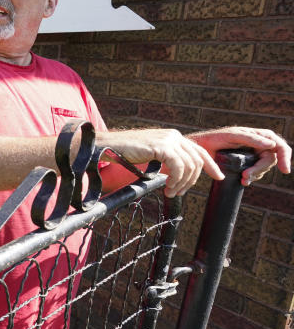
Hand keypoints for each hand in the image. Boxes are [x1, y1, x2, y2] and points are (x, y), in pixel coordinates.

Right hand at [99, 129, 220, 196]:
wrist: (108, 147)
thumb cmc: (125, 153)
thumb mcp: (151, 154)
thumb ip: (166, 158)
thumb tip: (177, 173)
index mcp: (172, 136)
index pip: (199, 150)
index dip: (211, 165)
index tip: (219, 177)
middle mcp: (173, 136)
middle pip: (197, 160)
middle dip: (192, 181)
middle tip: (178, 193)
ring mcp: (168, 140)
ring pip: (190, 166)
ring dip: (182, 183)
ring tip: (171, 192)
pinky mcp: (162, 147)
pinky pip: (179, 167)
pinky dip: (176, 180)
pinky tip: (167, 187)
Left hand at [187, 127, 290, 186]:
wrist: (200, 148)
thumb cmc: (215, 138)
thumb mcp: (233, 136)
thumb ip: (251, 139)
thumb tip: (271, 145)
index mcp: (259, 136)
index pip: (280, 146)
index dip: (285, 157)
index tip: (284, 170)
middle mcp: (259, 145)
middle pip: (271, 160)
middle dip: (260, 169)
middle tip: (246, 176)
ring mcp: (252, 155)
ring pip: (263, 168)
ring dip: (255, 175)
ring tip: (242, 178)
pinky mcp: (245, 164)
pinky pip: (254, 173)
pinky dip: (251, 178)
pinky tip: (243, 181)